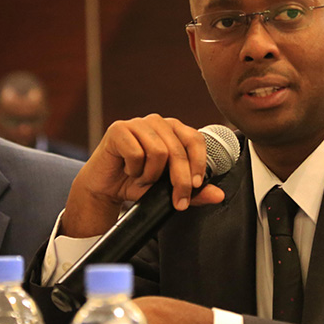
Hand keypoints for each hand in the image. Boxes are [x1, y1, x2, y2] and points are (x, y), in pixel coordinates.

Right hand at [62, 114, 224, 237]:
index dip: (198, 164)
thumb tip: (218, 195)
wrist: (105, 188)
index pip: (195, 140)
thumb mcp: (168, 190)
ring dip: (151, 175)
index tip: (195, 186)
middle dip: (180, 180)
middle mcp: (157, 122)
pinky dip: (135, 170)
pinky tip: (129, 171)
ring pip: (158, 152)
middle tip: (178, 202)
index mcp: (173, 129)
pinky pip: (136, 153)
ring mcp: (137, 123)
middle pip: (178, 150)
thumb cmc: (136, 183)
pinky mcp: (119, 129)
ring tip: (143, 178)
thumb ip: (194, 191)